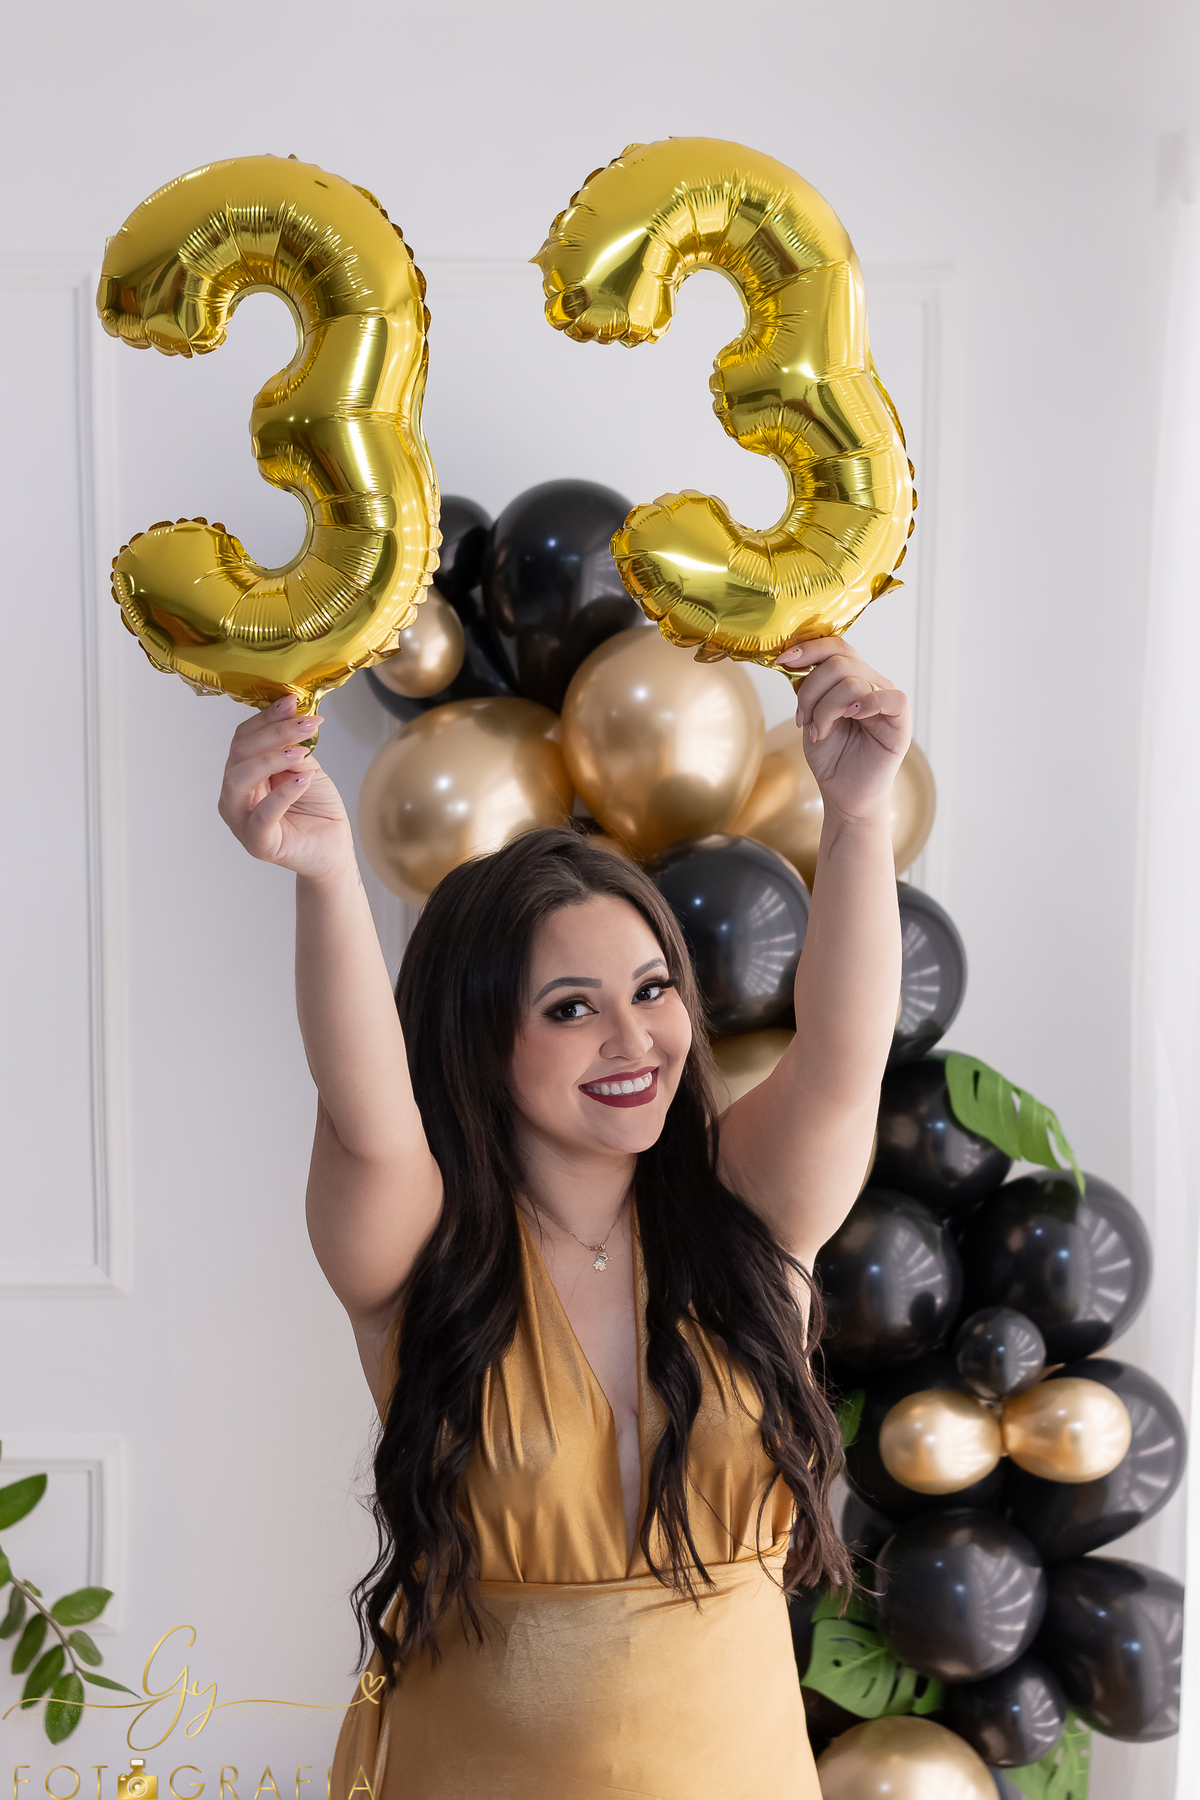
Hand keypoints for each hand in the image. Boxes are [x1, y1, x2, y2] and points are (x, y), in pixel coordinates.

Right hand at [218, 695, 356, 882]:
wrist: (332, 848)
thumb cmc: (316, 809)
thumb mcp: (306, 769)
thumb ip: (293, 748)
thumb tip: (291, 718)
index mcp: (242, 774)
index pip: (244, 738)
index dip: (266, 717)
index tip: (292, 700)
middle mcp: (234, 795)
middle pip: (240, 754)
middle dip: (274, 733)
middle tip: (307, 723)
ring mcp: (241, 821)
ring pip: (239, 780)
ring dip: (272, 758)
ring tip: (303, 750)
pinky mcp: (258, 843)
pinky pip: (262, 816)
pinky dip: (282, 795)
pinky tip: (303, 780)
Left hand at [775, 637, 910, 823]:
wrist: (844, 794)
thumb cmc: (831, 756)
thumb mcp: (810, 715)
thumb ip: (808, 687)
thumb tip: (791, 659)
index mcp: (851, 677)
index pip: (835, 646)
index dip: (808, 648)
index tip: (782, 660)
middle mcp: (871, 683)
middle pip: (839, 661)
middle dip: (810, 690)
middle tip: (802, 719)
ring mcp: (886, 700)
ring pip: (852, 681)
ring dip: (825, 708)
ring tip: (819, 732)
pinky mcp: (900, 722)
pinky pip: (890, 698)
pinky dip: (866, 704)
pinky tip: (851, 717)